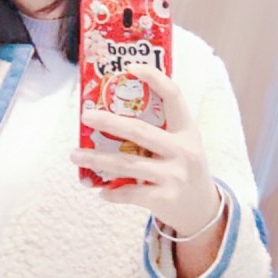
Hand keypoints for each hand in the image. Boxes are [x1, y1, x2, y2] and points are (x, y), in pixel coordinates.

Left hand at [71, 63, 220, 237]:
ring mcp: (175, 176)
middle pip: (139, 131)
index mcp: (187, 130)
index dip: (154, 78)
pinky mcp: (165, 199)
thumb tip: (113, 108)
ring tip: (75, 155)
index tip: (129, 67)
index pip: (173, 95)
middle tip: (86, 116)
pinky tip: (99, 190)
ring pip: (127, 164)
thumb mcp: (182, 142)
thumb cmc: (183, 167)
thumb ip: (159, 128)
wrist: (202, 210)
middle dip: (108, 122)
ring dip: (97, 159)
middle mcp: (183, 150)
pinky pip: (130, 193)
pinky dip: (111, 192)